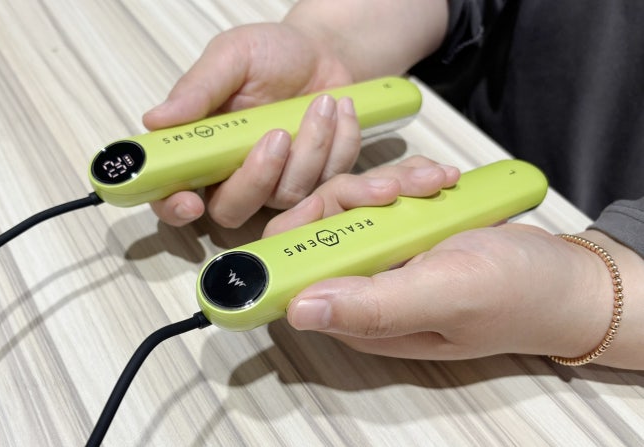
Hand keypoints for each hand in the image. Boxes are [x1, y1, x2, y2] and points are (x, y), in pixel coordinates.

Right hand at [144, 23, 357, 227]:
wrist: (325, 52)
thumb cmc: (272, 54)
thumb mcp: (232, 56)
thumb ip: (198, 89)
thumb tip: (155, 120)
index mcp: (202, 149)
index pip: (171, 195)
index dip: (174, 208)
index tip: (190, 202)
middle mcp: (234, 176)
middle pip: (232, 211)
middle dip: (257, 178)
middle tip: (278, 134)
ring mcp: (277, 186)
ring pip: (287, 196)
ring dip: (311, 147)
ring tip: (321, 103)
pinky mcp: (318, 184)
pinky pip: (330, 183)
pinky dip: (341, 142)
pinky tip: (340, 109)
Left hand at [275, 160, 643, 368]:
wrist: (563, 276)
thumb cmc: (515, 295)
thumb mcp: (447, 296)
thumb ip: (375, 306)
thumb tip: (298, 310)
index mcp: (360, 318)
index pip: (294, 275)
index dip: (303, 232)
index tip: (346, 202)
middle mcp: (361, 290)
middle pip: (317, 227)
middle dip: (357, 195)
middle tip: (401, 191)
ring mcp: (381, 259)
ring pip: (350, 202)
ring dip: (390, 183)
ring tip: (437, 185)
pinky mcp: (400, 235)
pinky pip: (381, 195)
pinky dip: (408, 180)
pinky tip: (440, 182)